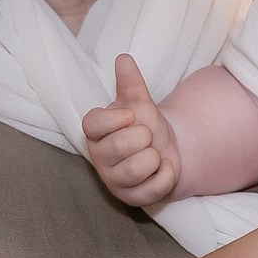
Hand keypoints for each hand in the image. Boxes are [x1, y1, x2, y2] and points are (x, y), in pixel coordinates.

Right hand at [81, 54, 180, 204]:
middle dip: (143, 137)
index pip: (91, 125)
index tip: (130, 115)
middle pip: (118, 147)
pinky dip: (166, 174)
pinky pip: (153, 189)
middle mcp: (99, 157)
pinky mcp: (132, 198)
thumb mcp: (139, 102)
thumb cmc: (144, 124)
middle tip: (146, 136)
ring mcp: (114, 180)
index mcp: (96, 132)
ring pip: (134, 170)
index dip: (113, 120)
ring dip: (154, 157)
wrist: (166, 149)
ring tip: (154, 153)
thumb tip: (123, 58)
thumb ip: (131, 82)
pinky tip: (164, 167)